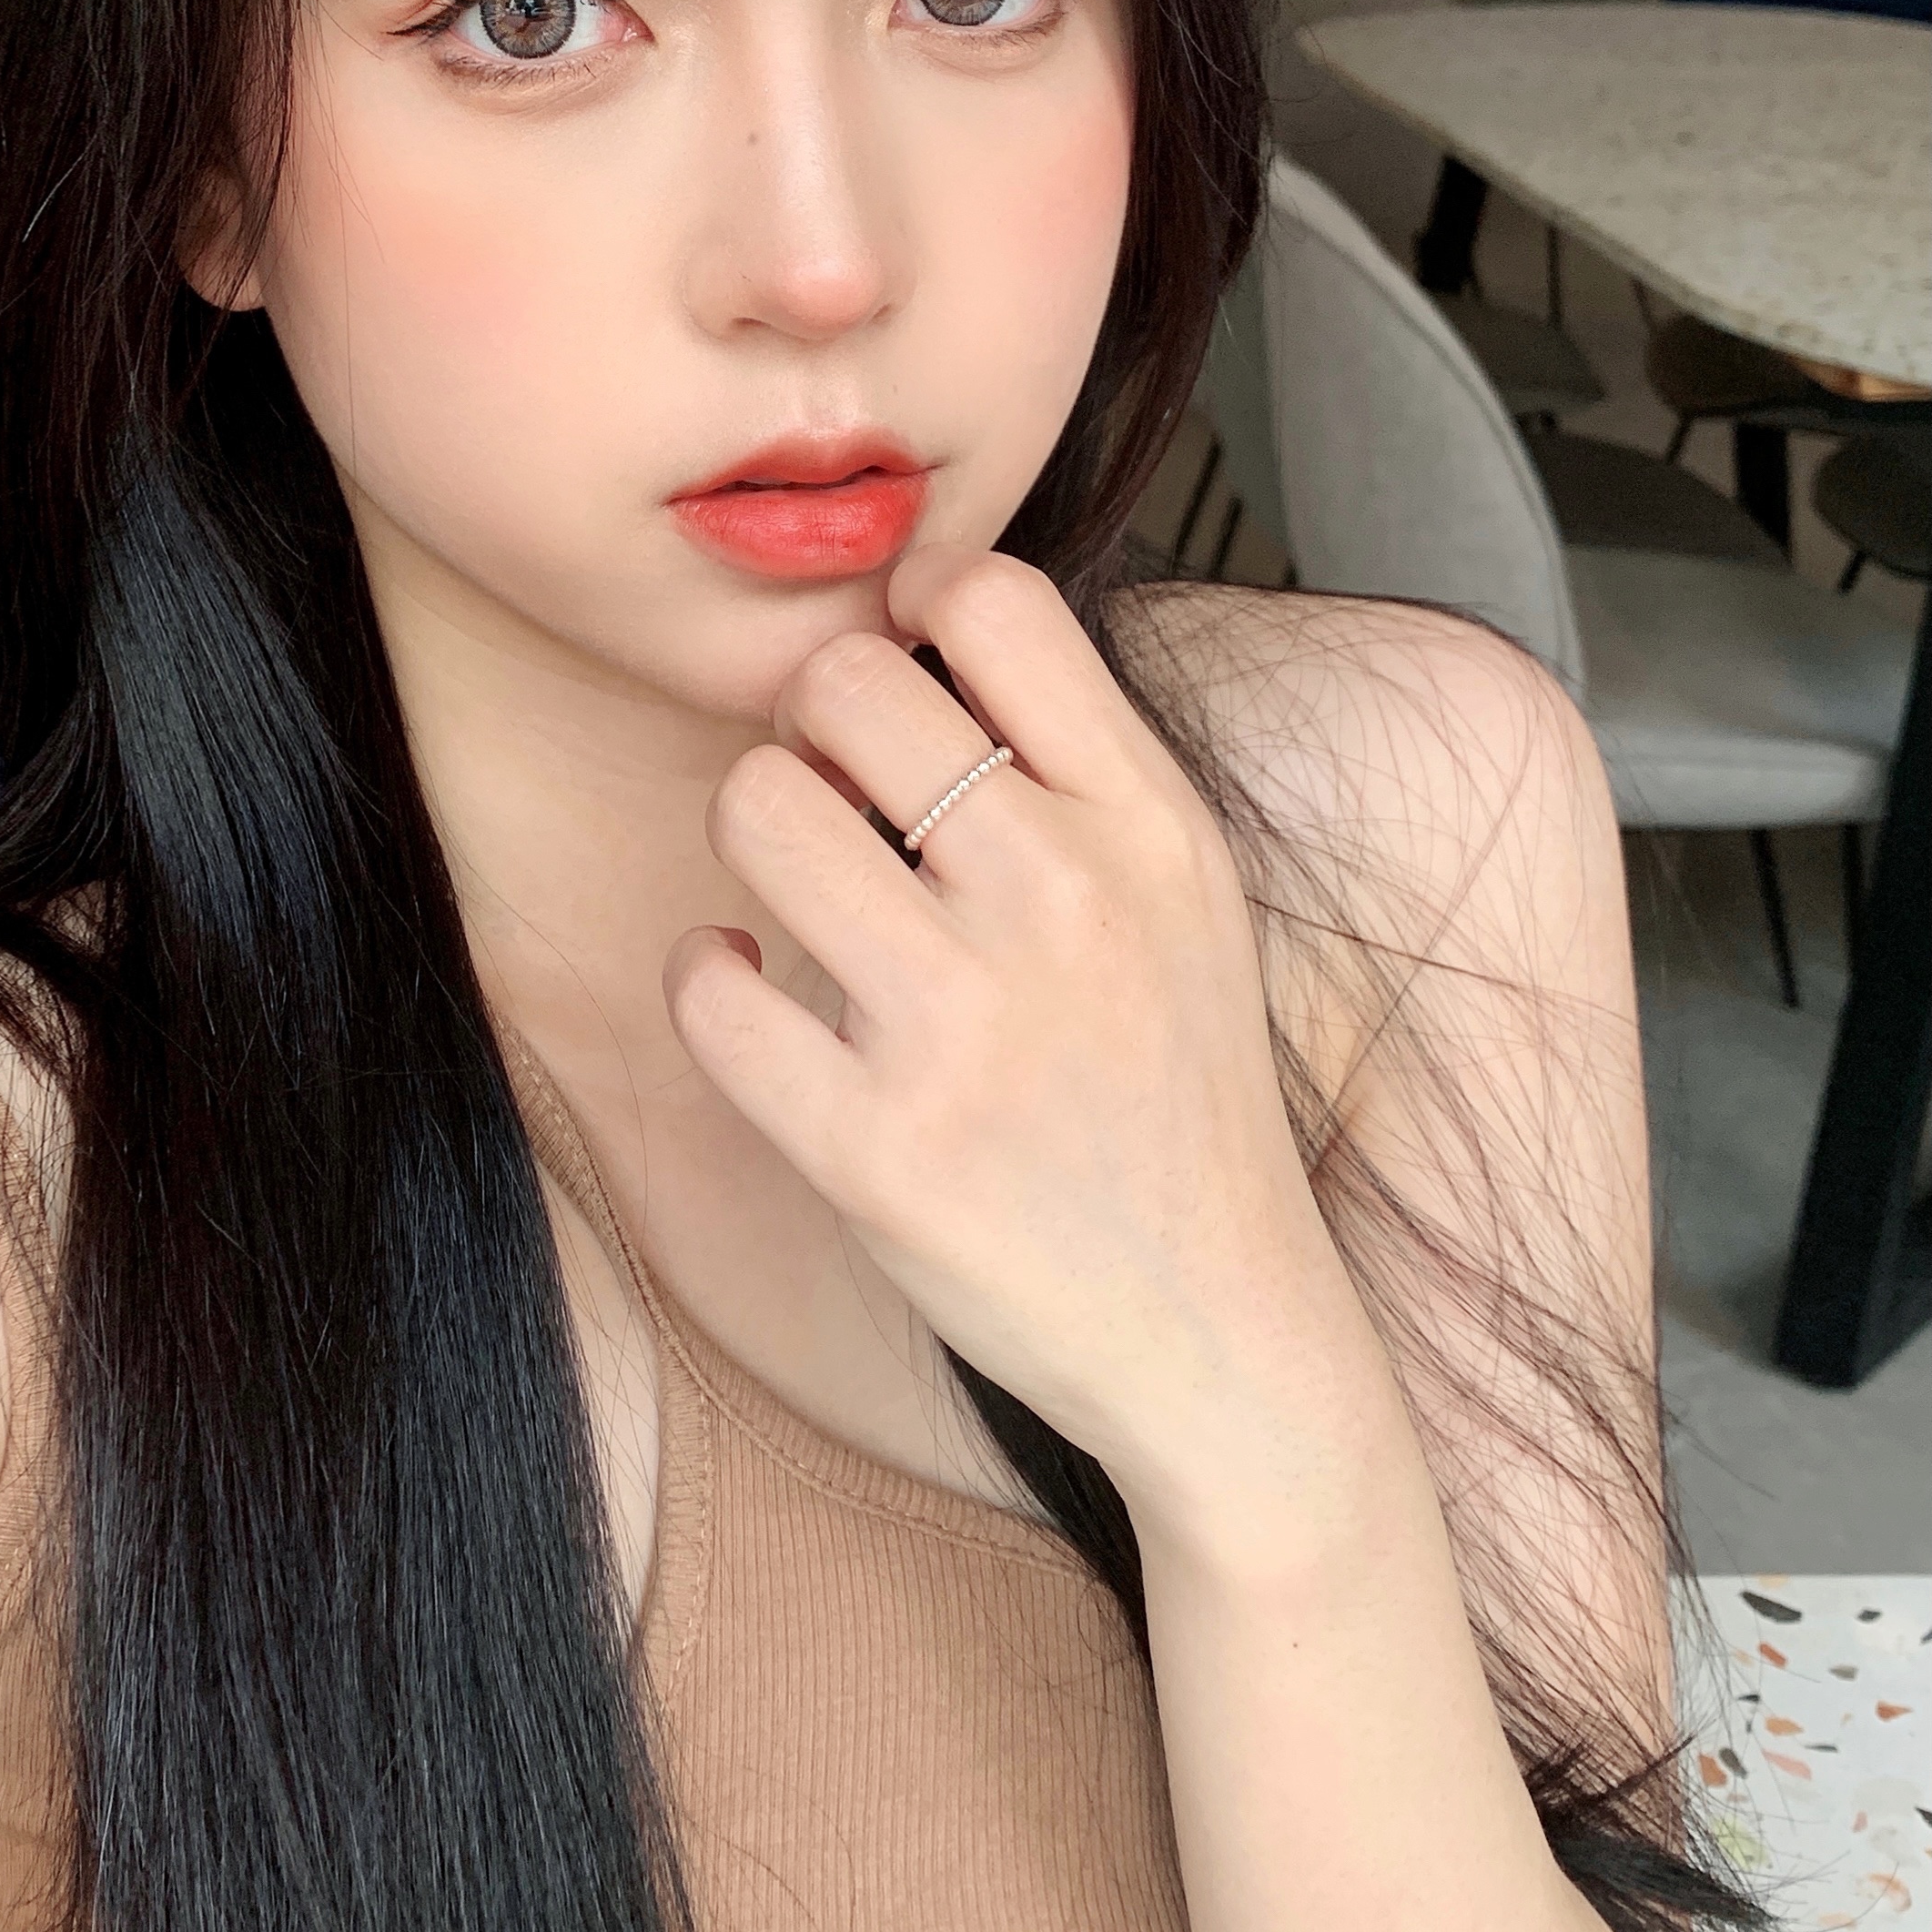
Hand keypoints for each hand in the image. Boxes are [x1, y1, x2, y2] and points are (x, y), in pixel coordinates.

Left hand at [662, 546, 1405, 1566]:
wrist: (1224, 1332)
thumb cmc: (1176, 1090)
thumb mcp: (1186, 893)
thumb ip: (1073, 764)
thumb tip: (903, 640)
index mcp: (1149, 822)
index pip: (991, 599)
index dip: (912, 612)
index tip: (902, 674)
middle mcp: (1063, 899)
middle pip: (844, 685)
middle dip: (813, 725)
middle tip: (837, 794)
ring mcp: (965, 1027)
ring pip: (758, 808)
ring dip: (758, 833)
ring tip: (800, 890)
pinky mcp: (874, 1148)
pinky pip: (708, 988)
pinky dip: (707, 975)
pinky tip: (753, 991)